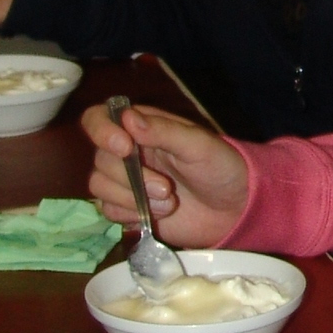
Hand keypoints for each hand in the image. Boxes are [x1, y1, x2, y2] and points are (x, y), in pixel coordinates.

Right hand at [80, 98, 250, 247]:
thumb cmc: (220, 167)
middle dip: (132, 178)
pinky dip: (130, 214)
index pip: (98, 118)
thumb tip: (127, 118)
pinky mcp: (126, 208)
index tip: (124, 147)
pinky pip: (108, 210)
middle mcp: (127, 151)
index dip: (101, 131)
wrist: (233, 209)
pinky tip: (156, 215)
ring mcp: (125, 181)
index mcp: (141, 126)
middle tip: (167, 189)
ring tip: (169, 203)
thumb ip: (164, 130)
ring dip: (132, 198)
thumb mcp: (199, 144)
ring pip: (99, 186)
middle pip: (100, 159)